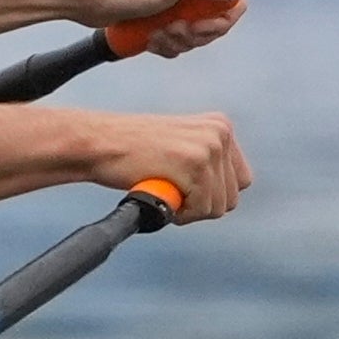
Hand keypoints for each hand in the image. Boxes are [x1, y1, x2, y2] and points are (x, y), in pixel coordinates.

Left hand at [82, 0, 242, 56]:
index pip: (234, 0)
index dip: (219, 23)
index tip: (196, 30)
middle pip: (217, 19)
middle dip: (194, 34)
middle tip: (170, 32)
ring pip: (197, 31)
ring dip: (177, 41)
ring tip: (155, 36)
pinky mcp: (165, 11)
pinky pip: (179, 36)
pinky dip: (166, 43)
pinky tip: (149, 40)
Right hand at [89, 110, 250, 220]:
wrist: (98, 143)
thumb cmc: (130, 150)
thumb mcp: (179, 145)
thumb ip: (205, 159)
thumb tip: (227, 193)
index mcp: (220, 126)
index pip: (240, 180)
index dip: (212, 194)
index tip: (185, 189)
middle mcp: (220, 133)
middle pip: (231, 196)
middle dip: (200, 204)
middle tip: (170, 191)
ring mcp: (209, 146)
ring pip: (218, 206)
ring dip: (189, 209)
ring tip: (163, 189)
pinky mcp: (196, 163)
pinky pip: (202, 208)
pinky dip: (180, 213)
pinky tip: (160, 192)